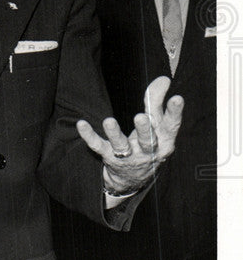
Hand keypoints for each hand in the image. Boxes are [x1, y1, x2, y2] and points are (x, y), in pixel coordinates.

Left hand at [76, 76, 183, 193]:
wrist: (134, 180)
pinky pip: (98, 147)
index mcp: (164, 141)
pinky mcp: (110, 158)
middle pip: (147, 141)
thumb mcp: (157, 127)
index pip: (171, 126)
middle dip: (144, 130)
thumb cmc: (149, 145)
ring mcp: (128, 156)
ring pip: (121, 146)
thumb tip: (164, 79)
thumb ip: (157, 103)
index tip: (177, 98)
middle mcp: (148, 151)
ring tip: (108, 121)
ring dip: (115, 134)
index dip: (175, 113)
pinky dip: (89, 136)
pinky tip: (82, 124)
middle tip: (140, 117)